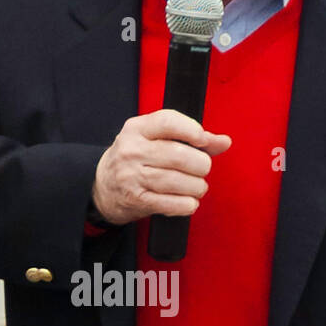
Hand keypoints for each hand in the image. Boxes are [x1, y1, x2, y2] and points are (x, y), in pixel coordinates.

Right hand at [89, 109, 231, 227]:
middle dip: (201, 165)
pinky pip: (172, 203)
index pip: (167, 121)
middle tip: (201, 169)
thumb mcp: (154, 140)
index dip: (192, 130)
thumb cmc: (135, 160)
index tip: (202, 140)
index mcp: (136, 129)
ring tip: (196, 186)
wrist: (102, 187)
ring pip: (178, 181)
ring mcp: (131, 176)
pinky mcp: (136, 200)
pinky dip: (187, 204)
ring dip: (197, 186)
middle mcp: (131, 151)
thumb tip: (223, 141)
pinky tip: (188, 200)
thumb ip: (190, 138)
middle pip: (179, 155)